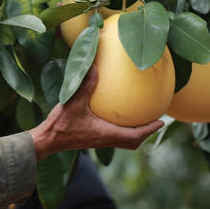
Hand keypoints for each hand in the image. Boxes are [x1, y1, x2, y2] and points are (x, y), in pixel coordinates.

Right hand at [28, 66, 163, 160]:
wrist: (48, 141)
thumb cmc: (61, 124)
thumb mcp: (73, 101)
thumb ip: (85, 84)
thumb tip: (95, 66)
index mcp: (106, 134)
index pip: (134, 135)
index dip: (149, 130)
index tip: (161, 122)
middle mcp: (105, 140)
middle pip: (132, 142)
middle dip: (145, 133)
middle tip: (156, 122)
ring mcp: (99, 141)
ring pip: (124, 141)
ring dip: (135, 134)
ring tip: (141, 121)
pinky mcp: (93, 139)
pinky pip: (114, 137)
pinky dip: (122, 130)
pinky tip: (115, 117)